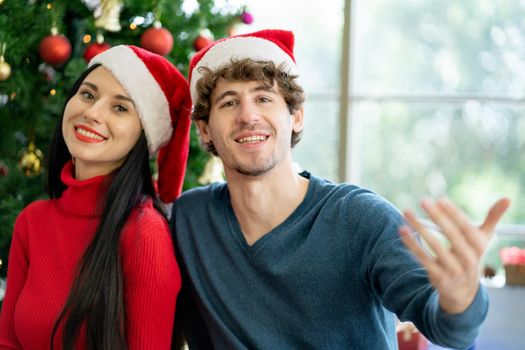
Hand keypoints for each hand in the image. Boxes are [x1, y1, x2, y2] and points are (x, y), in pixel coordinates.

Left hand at [399, 197, 510, 313]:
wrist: (463, 293)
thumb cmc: (471, 257)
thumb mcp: (483, 240)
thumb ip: (493, 219)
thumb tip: (508, 198)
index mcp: (479, 247)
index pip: (467, 228)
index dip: (454, 214)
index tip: (440, 199)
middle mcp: (468, 259)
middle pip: (452, 236)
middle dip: (438, 217)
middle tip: (423, 200)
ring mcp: (453, 269)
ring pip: (435, 247)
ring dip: (420, 229)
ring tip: (407, 212)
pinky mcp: (438, 277)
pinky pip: (423, 259)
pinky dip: (412, 245)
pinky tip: (402, 231)